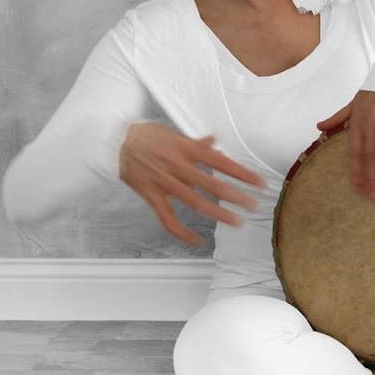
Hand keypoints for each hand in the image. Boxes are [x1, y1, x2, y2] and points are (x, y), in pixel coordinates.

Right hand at [119, 122, 267, 246]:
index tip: (259, 183)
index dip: (242, 174)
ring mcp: (165, 184)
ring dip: (217, 213)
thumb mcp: (174, 134)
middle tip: (254, 205)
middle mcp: (178, 167)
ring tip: (236, 222)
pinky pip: (168, 219)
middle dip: (235, 195)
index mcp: (186, 150)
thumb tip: (215, 140)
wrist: (114, 142)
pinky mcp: (152, 197)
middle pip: (212, 184)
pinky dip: (182, 232)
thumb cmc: (146, 136)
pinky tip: (197, 240)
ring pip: (195, 202)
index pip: (221, 163)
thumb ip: (196, 142)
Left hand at [316, 90, 374, 200]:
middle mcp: (369, 122)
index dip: (356, 171)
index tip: (358, 190)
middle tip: (374, 196)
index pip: (355, 152)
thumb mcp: (353, 104)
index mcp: (357, 123)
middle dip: (370, 176)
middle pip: (369, 153)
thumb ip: (337, 118)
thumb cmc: (374, 92)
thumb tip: (318, 126)